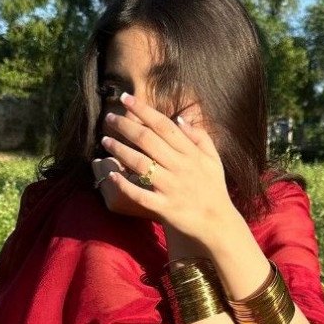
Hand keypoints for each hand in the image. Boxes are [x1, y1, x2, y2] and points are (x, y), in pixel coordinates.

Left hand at [90, 93, 232, 242]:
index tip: (125, 99)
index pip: (163, 125)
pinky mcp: (164, 207)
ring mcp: (171, 188)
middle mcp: (180, 167)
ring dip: (120, 150)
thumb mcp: (213, 159)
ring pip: (140, 164)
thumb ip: (199, 137)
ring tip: (105, 141)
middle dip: (125, 126)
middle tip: (108, 118)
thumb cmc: (213, 189)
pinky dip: (125, 184)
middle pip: (147, 140)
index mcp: (191, 153)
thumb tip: (181, 118)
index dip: (143, 110)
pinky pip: (140, 194)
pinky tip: (111, 175)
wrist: (217, 224)